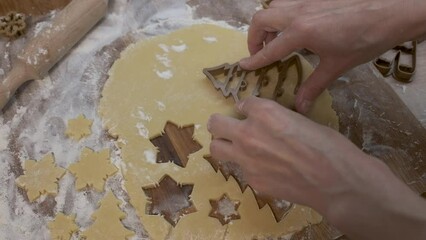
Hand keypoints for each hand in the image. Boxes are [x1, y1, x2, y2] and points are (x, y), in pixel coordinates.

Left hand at [207, 96, 425, 239]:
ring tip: (240, 148)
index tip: (251, 113)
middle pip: (215, 124)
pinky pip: (241, 170)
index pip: (242, 103)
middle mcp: (248, 133)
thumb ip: (276, 119)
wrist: (336, 181)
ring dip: (224, 144)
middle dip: (221, 123)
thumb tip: (267, 122)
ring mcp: (246, 159)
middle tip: (231, 127)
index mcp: (264, 112)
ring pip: (216, 148)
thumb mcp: (301, 120)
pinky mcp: (252, 180)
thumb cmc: (328, 145)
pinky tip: (268, 171)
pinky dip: (249, 167)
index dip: (248, 108)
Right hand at [240, 0, 425, 112]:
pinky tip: (296, 25)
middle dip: (255, 37)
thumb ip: (313, 86)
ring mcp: (306, 0)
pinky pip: (289, 1)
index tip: (243, 66)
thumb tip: (300, 107)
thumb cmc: (365, 39)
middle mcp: (297, 12)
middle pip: (261, 19)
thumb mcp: (337, 65)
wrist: (392, 9)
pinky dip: (284, 13)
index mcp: (300, 32)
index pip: (269, 49)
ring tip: (277, 38)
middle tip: (261, 52)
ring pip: (274, 6)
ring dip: (269, 22)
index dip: (254, 59)